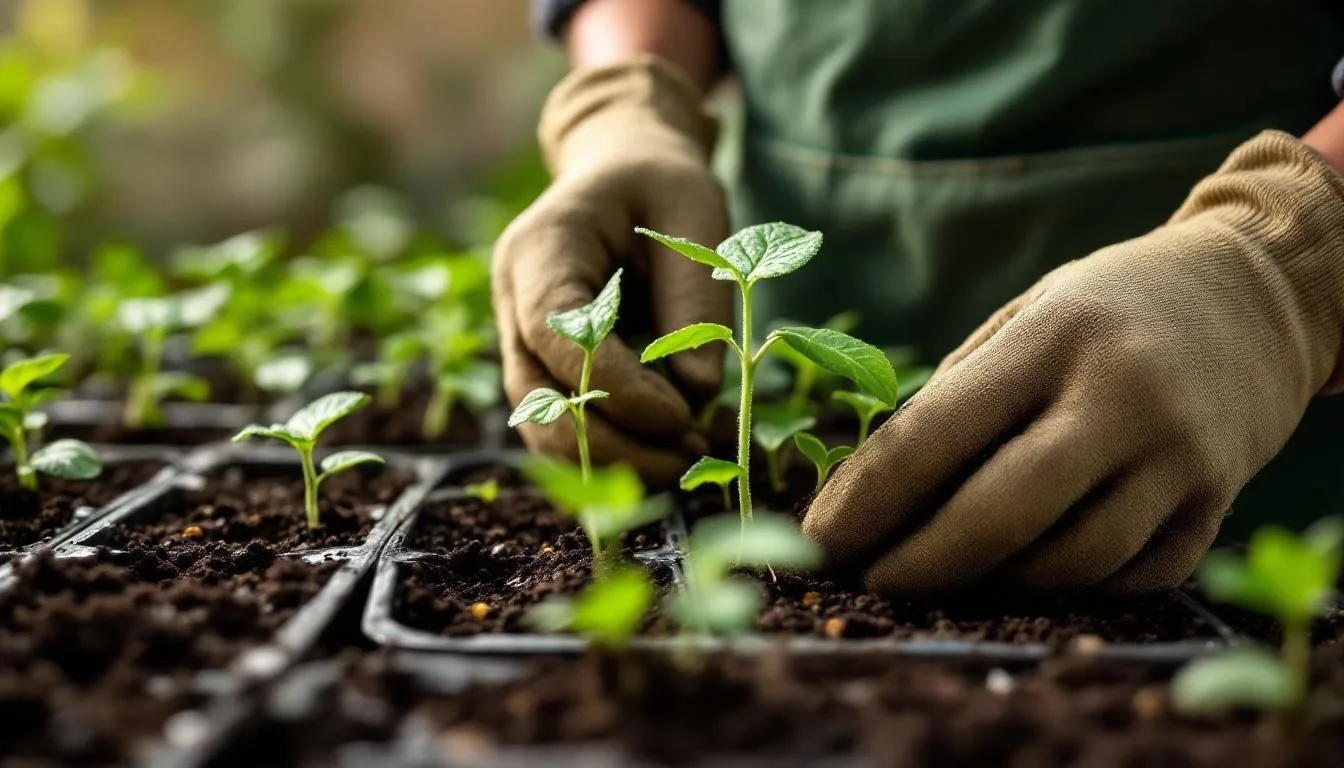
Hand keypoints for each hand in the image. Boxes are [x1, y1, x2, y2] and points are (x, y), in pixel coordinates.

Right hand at [493, 57, 731, 485]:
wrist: (623, 168)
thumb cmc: (661, 181)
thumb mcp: (695, 212)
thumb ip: (695, 298)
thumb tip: (697, 391)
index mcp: (541, 246)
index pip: (555, 331)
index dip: (612, 385)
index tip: (679, 417)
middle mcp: (513, 297)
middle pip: (536, 395)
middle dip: (610, 443)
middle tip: (687, 459)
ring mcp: (518, 335)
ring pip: (541, 422)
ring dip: (610, 459)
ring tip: (683, 463)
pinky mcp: (541, 363)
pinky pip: (562, 421)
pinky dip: (609, 449)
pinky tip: (666, 454)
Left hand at [803, 132, 1343, 593]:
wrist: (1254, 296)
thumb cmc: (1106, 308)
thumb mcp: (1025, 315)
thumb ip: (957, 394)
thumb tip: (871, 490)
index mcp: (1054, 337)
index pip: (935, 435)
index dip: (864, 502)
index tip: (818, 543)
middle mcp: (1122, 396)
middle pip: (999, 515)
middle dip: (919, 565)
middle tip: (870, 585)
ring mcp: (1180, 456)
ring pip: (1068, 563)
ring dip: (991, 587)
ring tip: (944, 581)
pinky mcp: (1218, 503)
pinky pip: (1128, 579)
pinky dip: (1068, 590)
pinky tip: (1025, 576)